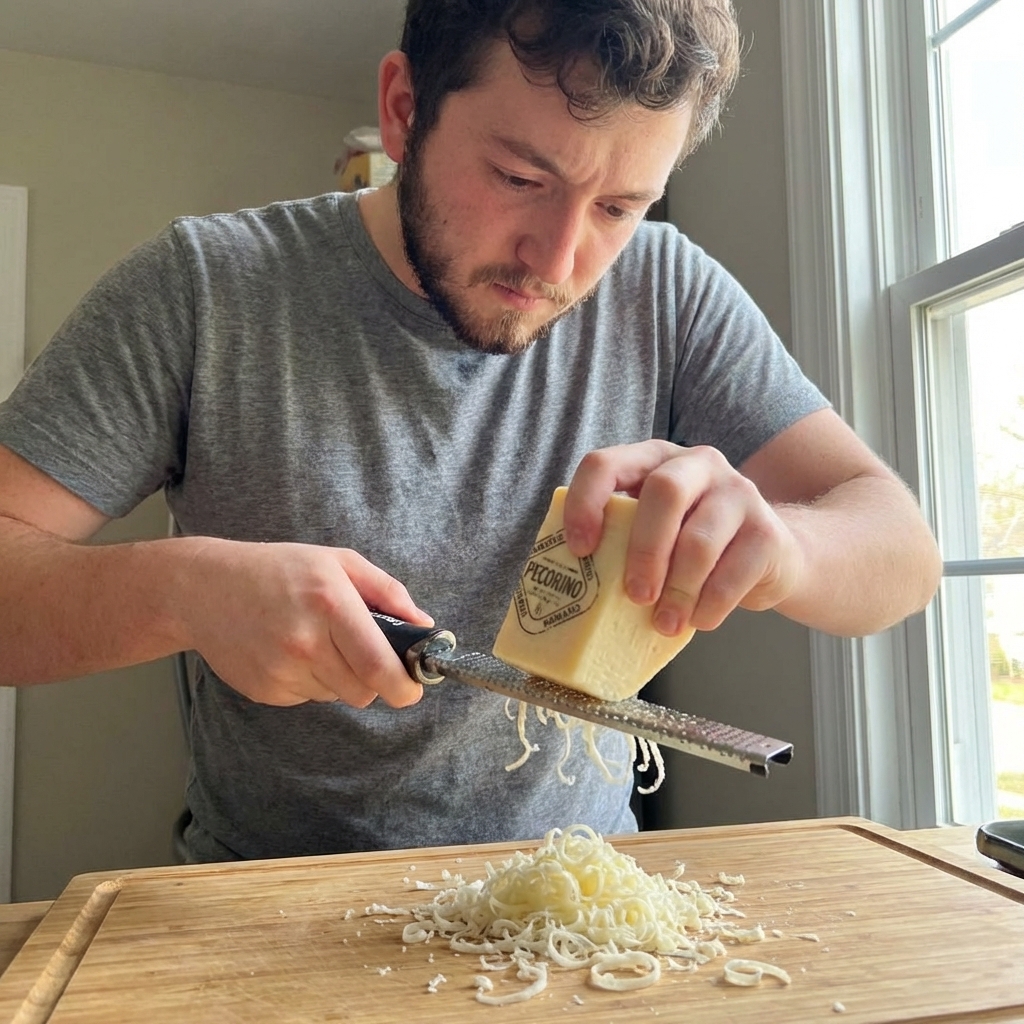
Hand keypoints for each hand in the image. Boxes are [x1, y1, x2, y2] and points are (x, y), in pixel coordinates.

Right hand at [179, 539, 431, 707]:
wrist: (203, 588)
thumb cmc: (278, 569)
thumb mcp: (338, 562)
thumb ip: (388, 592)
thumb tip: (424, 626)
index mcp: (331, 604)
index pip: (379, 666)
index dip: (404, 687)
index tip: (412, 689)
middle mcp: (306, 642)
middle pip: (363, 690)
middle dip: (372, 679)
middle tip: (358, 652)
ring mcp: (281, 670)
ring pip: (337, 696)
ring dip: (338, 677)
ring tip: (314, 641)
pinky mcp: (265, 690)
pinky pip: (307, 698)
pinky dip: (309, 681)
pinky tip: (288, 651)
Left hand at [562, 441, 804, 635]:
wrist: (769, 555)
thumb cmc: (689, 546)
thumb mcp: (652, 531)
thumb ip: (619, 540)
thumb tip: (568, 589)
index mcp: (654, 459)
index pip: (606, 463)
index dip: (586, 504)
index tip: (580, 550)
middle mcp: (698, 464)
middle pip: (663, 492)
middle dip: (644, 550)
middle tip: (635, 595)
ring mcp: (738, 493)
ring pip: (699, 540)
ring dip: (677, 591)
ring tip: (665, 623)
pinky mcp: (768, 531)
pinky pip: (733, 573)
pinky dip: (709, 606)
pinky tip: (697, 620)